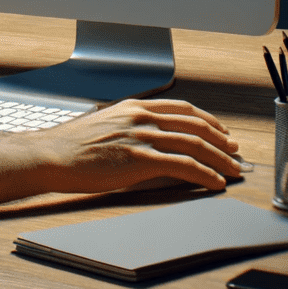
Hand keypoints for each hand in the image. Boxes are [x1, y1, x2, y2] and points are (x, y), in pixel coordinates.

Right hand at [40, 98, 241, 193]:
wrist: (53, 154)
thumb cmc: (74, 144)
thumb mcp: (107, 124)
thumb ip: (132, 125)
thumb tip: (152, 139)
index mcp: (134, 106)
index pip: (182, 108)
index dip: (207, 119)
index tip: (221, 131)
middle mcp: (141, 116)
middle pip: (193, 123)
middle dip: (220, 138)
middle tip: (234, 151)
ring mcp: (141, 136)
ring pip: (193, 143)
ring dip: (219, 158)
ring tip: (232, 170)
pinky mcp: (139, 159)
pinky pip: (182, 165)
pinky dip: (204, 174)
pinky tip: (214, 182)